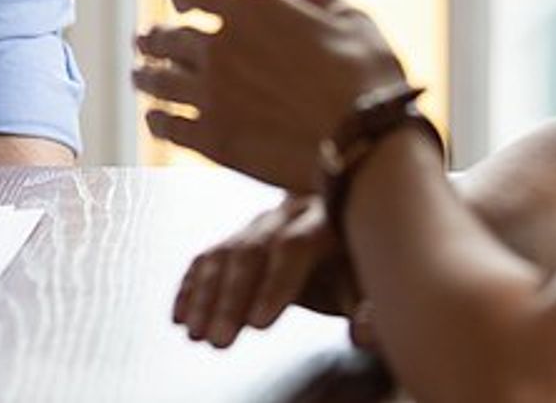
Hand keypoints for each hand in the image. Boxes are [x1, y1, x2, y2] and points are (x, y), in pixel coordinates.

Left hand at [134, 0, 406, 190]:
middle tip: (143, 41)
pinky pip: (169, 126)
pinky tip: (155, 120)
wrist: (366, 144)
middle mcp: (220, 47)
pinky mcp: (213, 140)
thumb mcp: (354, 21)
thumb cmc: (368, 78)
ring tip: (138, 76)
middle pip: (167, 37)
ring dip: (145, 76)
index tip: (182, 3)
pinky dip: (158, 120)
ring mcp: (211, 95)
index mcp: (250, 8)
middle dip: (154, 38)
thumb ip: (321, 3)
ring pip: (159, 80)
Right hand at [174, 195, 364, 348]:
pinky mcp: (239, 237)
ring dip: (205, 297)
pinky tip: (181, 316)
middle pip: (252, 252)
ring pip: (224, 254)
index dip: (275, 285)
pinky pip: (207, 257)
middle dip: (232, 299)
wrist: (347, 225)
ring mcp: (258, 223)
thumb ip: (374, 311)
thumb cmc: (361, 263)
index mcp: (325, 221)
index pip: (294, 247)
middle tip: (220, 340)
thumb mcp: (374, 285)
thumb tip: (366, 334)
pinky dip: (191, 287)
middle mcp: (285, 216)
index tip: (258, 323)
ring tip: (196, 334)